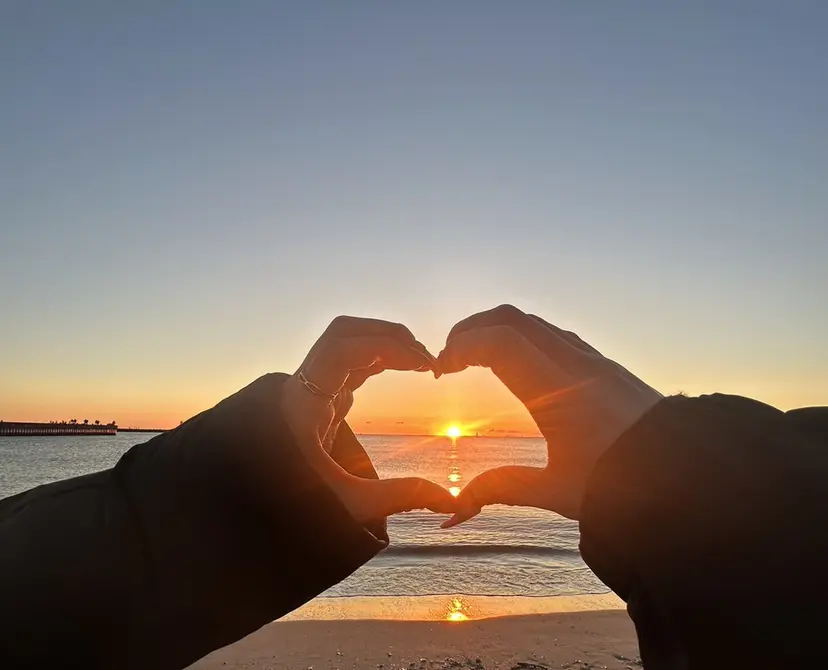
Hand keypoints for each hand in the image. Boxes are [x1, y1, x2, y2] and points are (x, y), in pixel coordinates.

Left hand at [281, 316, 456, 523]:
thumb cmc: (297, 505)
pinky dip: (381, 358)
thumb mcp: (350, 504)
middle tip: (422, 355)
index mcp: (304, 405)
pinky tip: (407, 368)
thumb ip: (399, 498)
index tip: (420, 363)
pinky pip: (354, 361)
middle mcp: (305, 387)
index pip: (340, 351)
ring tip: (421, 361)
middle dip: (386, 334)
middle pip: (343, 333)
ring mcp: (315, 388)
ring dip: (385, 343)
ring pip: (348, 342)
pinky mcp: (325, 396)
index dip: (383, 348)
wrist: (262, 506)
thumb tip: (449, 501)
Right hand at [438, 305, 661, 523]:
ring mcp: (596, 362)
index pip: (501, 343)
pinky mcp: (607, 367)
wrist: (691, 481)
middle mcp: (578, 366)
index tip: (441, 371)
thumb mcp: (558, 492)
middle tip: (449, 359)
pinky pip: (557, 335)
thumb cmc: (626, 489)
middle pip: (513, 318)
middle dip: (472, 329)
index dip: (461, 347)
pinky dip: (525, 337)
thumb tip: (457, 506)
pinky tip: (516, 365)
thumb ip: (503, 489)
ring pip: (536, 323)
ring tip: (474, 359)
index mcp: (561, 392)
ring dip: (499, 330)